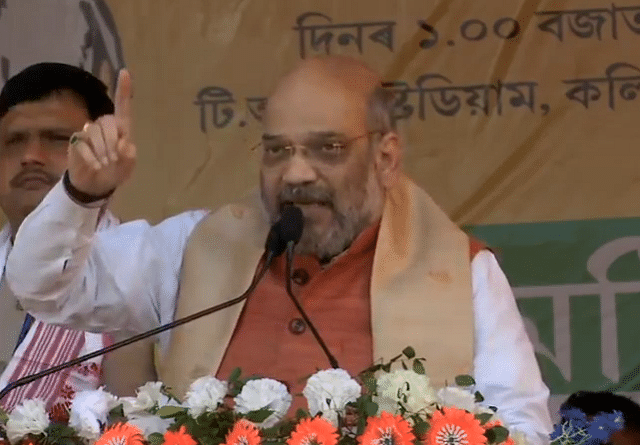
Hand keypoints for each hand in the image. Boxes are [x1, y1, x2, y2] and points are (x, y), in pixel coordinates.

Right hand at [67, 69, 135, 196]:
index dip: (124, 90)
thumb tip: (124, 143)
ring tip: (104, 164)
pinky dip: (91, 157)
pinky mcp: (77, 140)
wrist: (95, 186)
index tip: (125, 72)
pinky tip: (95, 166)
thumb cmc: (114, 172)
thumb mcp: (127, 167)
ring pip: (94, 132)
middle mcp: (105, 126)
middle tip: (113, 160)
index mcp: (122, 129)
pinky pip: (83, 143)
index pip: (123, 107)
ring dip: (101, 151)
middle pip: (108, 122)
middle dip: (111, 143)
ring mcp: (89, 132)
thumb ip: (128, 155)